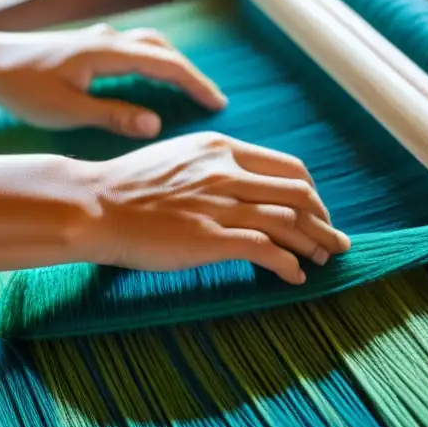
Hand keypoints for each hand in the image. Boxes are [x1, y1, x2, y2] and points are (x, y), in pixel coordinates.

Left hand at [0, 23, 226, 138]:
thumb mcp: (66, 112)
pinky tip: (149, 83)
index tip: (218, 105)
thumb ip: (112, 116)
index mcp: (106, 53)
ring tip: (189, 91)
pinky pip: (131, 50)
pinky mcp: (85, 47)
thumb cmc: (19, 89)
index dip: (196, 85)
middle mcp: (105, 40)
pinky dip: (152, 63)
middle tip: (212, 101)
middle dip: (191, 75)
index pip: (166, 65)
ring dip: (172, 66)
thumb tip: (156, 124)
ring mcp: (95, 40)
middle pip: (162, 51)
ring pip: (147, 46)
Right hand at [77, 132, 350, 283]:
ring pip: (289, 222)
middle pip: (298, 194)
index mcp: (221, 149)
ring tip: (321, 261)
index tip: (316, 213)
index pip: (288, 167)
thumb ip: (209, 166)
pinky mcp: (210, 237)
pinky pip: (266, 250)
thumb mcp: (176, 159)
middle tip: (334, 242)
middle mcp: (226, 172)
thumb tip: (235, 184)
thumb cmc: (126, 188)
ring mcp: (219, 204)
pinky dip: (287, 265)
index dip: (311, 194)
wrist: (93, 205)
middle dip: (323, 221)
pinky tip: (293, 278)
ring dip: (313, 245)